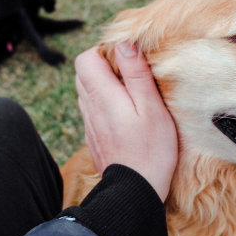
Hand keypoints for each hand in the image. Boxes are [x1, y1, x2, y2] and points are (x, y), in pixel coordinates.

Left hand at [74, 43, 177, 201]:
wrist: (135, 191)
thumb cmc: (151, 148)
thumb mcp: (151, 106)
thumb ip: (136, 74)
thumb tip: (124, 45)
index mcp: (102, 95)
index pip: (85, 58)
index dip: (104, 51)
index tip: (128, 60)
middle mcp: (89, 107)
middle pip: (84, 73)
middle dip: (104, 66)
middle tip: (131, 75)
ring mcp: (90, 124)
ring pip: (87, 92)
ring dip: (104, 86)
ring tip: (131, 95)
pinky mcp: (94, 138)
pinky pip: (93, 111)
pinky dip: (105, 105)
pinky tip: (126, 116)